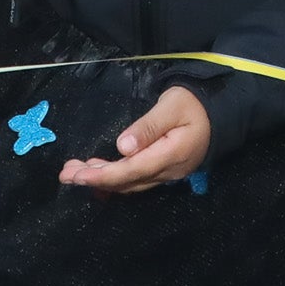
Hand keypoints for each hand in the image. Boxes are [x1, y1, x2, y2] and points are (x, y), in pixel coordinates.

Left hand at [62, 86, 209, 193]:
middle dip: (95, 179)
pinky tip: (97, 173)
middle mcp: (168, 171)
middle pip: (127, 181)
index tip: (78, 176)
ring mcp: (167, 174)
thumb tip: (122, 146)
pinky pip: (136, 179)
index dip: (104, 175)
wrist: (219, 112)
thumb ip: (148, 127)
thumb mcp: (171, 106)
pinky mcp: (164, 170)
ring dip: (102, 178)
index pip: (132, 170)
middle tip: (65, 174)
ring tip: (74, 172)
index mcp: (171, 154)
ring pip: (130, 182)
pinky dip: (115, 177)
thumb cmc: (193, 103)